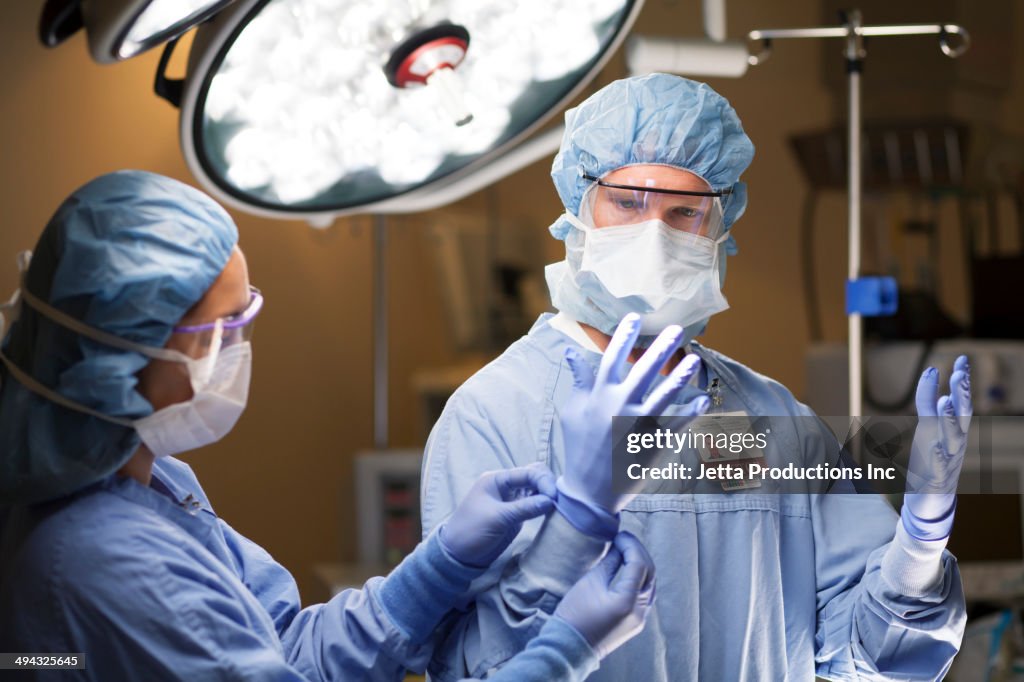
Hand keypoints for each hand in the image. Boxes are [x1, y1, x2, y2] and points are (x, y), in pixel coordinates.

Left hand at [440, 464, 556, 567]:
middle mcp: (506, 486)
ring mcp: (512, 499)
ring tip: (558, 506)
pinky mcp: (516, 513)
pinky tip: (552, 511)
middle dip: (548, 484)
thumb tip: (550, 500)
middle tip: (558, 501)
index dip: (543, 481)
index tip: (553, 497)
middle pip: (534, 476)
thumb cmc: (472, 531)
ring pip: (536, 489)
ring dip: (547, 494)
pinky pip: (534, 503)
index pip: (527, 472)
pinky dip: (544, 505)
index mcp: (497, 479)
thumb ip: (524, 508)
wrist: (458, 554)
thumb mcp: (498, 518)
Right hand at [554, 532, 655, 659]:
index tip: (619, 535)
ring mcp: (640, 619)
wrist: (569, 647)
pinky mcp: (635, 623)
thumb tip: (619, 548)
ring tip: (627, 551)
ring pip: (650, 585)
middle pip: (649, 574)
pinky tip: (629, 570)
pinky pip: (645, 596)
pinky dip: (640, 580)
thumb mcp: (590, 583)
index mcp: (627, 601)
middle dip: (638, 553)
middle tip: (625, 539)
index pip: (639, 564)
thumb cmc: (574, 614)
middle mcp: (639, 611)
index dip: (630, 545)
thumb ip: (610, 563)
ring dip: (642, 566)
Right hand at [560, 313, 708, 515]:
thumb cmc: (579, 447)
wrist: (588, 490)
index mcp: (599, 395)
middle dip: (661, 347)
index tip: (635, 318)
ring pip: (664, 394)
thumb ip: (578, 381)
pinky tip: (701, 399)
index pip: (612, 358)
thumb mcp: (572, 411)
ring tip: (694, 359)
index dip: (624, 336)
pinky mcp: (652, 443)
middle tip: (677, 329)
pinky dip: (690, 412)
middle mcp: (618, 405)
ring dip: (681, 375)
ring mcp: (637, 424)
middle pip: (643, 370)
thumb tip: (571, 352)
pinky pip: (676, 424)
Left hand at [904, 355, 971, 539]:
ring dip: (949, 421)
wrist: (932, 500)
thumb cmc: (932, 458)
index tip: (962, 359)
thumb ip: (927, 401)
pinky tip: (935, 448)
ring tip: (945, 402)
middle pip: (962, 417)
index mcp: (954, 430)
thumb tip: (930, 371)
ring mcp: (948, 462)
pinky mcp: (936, 479)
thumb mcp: (928, 426)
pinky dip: (938, 458)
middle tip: (958, 374)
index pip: (961, 402)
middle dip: (961, 396)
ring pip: (952, 440)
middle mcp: (955, 444)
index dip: (962, 382)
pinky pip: (939, 468)